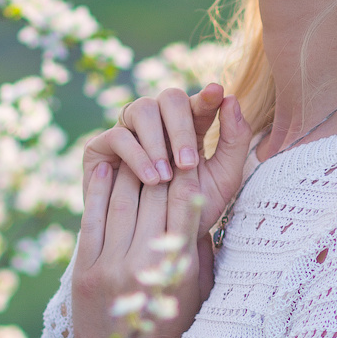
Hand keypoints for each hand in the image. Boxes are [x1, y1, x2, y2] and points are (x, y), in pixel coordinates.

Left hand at [72, 159, 208, 337]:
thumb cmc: (173, 333)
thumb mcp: (197, 293)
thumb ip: (197, 249)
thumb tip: (197, 206)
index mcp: (178, 269)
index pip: (185, 205)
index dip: (187, 173)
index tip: (189, 151)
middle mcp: (145, 263)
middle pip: (153, 197)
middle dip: (160, 165)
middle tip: (162, 140)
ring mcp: (111, 266)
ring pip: (122, 201)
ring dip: (130, 170)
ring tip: (135, 149)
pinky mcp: (85, 272)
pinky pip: (92, 220)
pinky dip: (98, 190)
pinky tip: (106, 169)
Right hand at [81, 81, 250, 239]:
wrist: (159, 244)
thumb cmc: (192, 209)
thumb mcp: (223, 179)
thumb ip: (234, 141)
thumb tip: (232, 99)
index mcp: (188, 125)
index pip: (198, 101)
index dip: (206, 96)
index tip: (216, 94)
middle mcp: (158, 122)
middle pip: (169, 98)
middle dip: (181, 127)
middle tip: (188, 163)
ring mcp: (130, 130)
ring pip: (143, 109)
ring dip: (158, 142)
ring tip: (166, 177)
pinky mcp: (102, 146)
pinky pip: (119, 135)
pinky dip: (137, 156)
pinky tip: (151, 180)